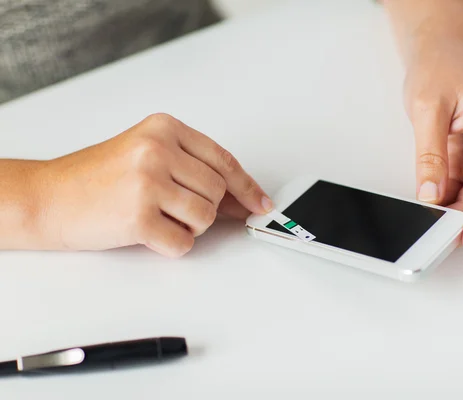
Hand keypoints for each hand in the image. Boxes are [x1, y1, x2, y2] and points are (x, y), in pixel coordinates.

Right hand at [36, 113, 271, 256]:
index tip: (260, 203)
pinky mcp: (137, 217)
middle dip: (205, 209)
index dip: (247, 187)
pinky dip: (173, 245)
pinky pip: (183, 242)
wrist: (47, 197)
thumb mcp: (147, 157)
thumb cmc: (97, 178)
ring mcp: (147, 182)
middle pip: (217, 192)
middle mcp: (157, 150)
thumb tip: (241, 200)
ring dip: (188, 227)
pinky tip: (149, 233)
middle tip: (175, 210)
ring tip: (157, 217)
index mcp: (164, 129)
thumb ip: (193, 171)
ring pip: (205, 217)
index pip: (223, 161)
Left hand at [404, 38, 462, 253]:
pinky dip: (446, 201)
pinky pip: (459, 187)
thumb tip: (430, 193)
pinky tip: (431, 211)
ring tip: (432, 228)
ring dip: (455, 212)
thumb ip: (430, 154)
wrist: (435, 57)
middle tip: (442, 239)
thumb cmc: (439, 71)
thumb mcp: (427, 110)